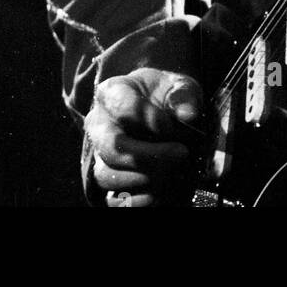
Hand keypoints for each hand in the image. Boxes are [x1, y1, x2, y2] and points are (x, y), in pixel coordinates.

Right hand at [85, 68, 202, 207]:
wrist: (161, 112)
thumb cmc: (166, 97)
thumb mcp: (179, 86)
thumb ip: (183, 95)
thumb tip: (187, 114)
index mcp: (112, 92)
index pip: (122, 107)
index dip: (151, 119)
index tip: (172, 127)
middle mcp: (98, 123)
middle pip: (112, 147)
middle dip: (150, 156)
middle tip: (181, 154)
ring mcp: (99, 153)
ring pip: (108, 175)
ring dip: (145, 178)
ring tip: (171, 170)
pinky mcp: (107, 178)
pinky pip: (112, 199)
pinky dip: (138, 199)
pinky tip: (160, 190)